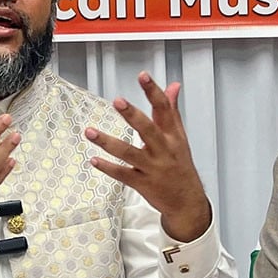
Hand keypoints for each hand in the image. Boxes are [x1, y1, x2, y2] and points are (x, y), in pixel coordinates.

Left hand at [85, 72, 211, 242]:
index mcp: (173, 136)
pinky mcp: (143, 184)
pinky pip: (123, 174)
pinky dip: (108, 167)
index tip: (142, 76)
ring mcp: (152, 168)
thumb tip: (173, 86)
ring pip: (129, 153)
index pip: (164, 109)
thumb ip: (172, 110)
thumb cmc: (181, 166)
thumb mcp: (180, 137)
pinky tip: (94, 160)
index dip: (153, 91)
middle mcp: (163, 150)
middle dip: (132, 115)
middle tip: (118, 101)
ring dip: (108, 142)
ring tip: (90, 131)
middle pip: (148, 129)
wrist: (187, 202)